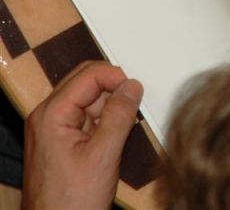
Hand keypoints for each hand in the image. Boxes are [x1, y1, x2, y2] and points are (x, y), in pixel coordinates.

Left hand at [23, 61, 142, 209]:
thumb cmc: (69, 203)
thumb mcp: (103, 157)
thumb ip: (119, 117)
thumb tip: (132, 87)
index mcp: (52, 115)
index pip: (88, 75)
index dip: (116, 78)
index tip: (136, 91)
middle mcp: (50, 116)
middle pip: (88, 82)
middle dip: (115, 90)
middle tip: (134, 107)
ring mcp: (56, 128)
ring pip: (92, 99)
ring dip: (113, 107)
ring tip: (124, 130)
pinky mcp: (65, 140)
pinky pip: (91, 117)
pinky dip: (108, 121)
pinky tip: (116, 138)